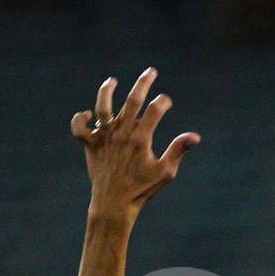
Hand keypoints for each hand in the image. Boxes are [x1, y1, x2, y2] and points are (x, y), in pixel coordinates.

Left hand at [70, 67, 199, 216]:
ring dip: (107, 91)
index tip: (167, 102)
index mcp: (141, 139)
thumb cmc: (143, 189)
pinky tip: (89, 115)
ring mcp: (103, 138)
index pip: (155, 111)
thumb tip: (195, 136)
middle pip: (132, 101)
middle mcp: (121, 134)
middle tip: (151, 71)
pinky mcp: (90, 146)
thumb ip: (178, 150)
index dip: (163, 102)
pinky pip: (79, 128)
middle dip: (143, 84)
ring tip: (112, 81)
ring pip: (102, 108)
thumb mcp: (166, 172)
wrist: (114, 204)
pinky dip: (81, 119)